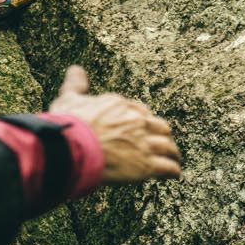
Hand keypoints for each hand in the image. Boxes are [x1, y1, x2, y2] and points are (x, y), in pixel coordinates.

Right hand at [47, 65, 182, 184]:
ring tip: (173, 158)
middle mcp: (137, 122)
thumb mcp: (70, 98)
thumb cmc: (70, 124)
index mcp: (122, 106)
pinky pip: (168, 168)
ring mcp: (143, 143)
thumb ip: (76, 84)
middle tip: (160, 141)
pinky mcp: (146, 165)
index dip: (141, 119)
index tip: (140, 126)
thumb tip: (75, 69)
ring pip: (168, 146)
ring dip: (172, 153)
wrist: (72, 147)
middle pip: (159, 126)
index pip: (139, 111)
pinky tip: (174, 174)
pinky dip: (173, 171)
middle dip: (160, 134)